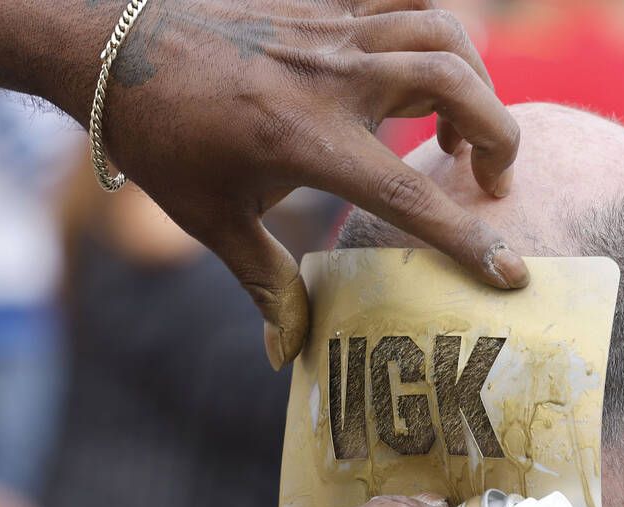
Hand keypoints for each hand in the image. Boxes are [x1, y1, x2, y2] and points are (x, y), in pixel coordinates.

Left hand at [95, 0, 528, 367]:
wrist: (112, 46)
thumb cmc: (160, 139)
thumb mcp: (210, 220)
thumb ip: (265, 284)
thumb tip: (286, 354)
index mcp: (306, 140)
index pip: (410, 197)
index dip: (468, 240)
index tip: (512, 274)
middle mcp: (332, 77)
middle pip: (455, 86)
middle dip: (497, 135)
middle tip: (490, 179)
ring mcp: (331, 29)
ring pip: (442, 30)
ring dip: (475, 79)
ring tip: (459, 128)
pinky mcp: (325, 1)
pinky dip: (434, 29)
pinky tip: (423, 68)